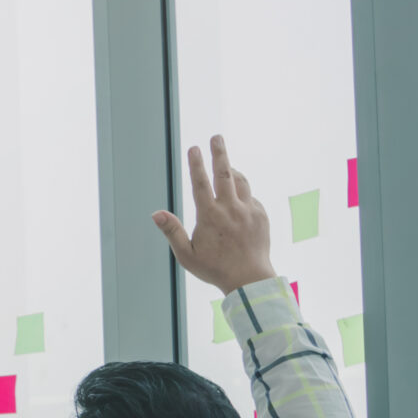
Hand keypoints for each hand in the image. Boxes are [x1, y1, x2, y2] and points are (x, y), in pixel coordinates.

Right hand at [152, 135, 276, 294]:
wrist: (250, 279)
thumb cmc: (214, 268)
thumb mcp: (186, 255)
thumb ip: (172, 231)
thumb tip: (156, 214)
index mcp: (210, 216)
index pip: (201, 183)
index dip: (196, 164)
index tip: (193, 148)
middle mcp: (231, 209)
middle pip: (225, 173)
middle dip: (219, 153)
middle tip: (216, 137)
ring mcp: (249, 211)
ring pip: (241, 182)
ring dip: (232, 171)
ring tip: (226, 166)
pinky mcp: (261, 216)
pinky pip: (250, 198)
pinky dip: (242, 194)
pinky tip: (236, 201)